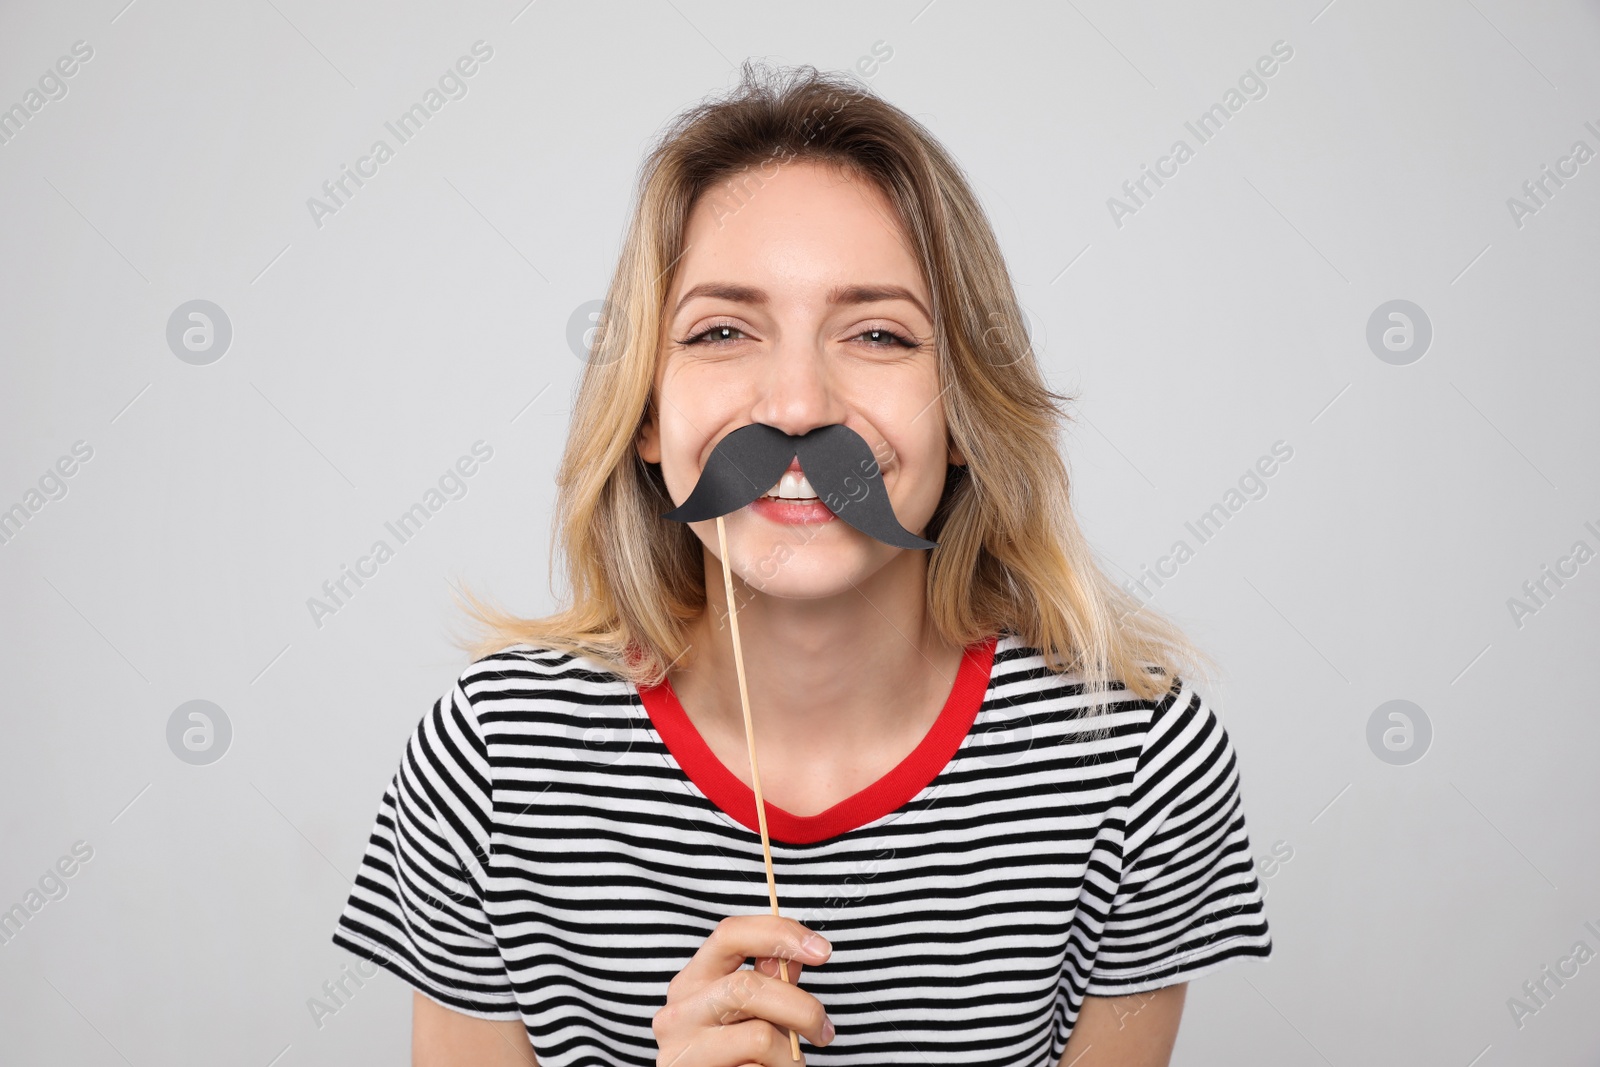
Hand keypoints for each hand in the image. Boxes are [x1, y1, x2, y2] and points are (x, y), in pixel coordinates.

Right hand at [653, 914, 835, 1064]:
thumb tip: (792, 956)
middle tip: (824, 1032)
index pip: (730, 935)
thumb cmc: (733, 1056)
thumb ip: (768, 984)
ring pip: (760, 1037)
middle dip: (801, 1008)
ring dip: (791, 1056)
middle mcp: (679, 1012)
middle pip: (747, 986)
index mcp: (692, 982)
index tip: (823, 951)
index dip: (780, 934)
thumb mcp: (748, 1014)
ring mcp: (682, 1051)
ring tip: (789, 1065)